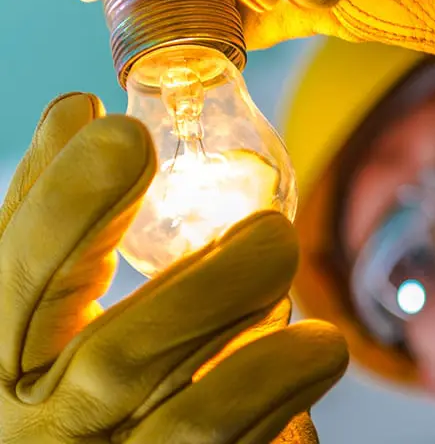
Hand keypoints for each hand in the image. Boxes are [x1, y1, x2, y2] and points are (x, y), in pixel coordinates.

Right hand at [0, 93, 347, 442]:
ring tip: (308, 307)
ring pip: (191, 421)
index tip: (124, 134)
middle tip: (273, 236)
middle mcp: (45, 426)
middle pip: (116, 357)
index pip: (19, 281)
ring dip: (261, 363)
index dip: (67, 207)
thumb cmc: (65, 381)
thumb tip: (75, 110)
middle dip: (203, 288)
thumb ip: (59, 220)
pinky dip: (279, 402)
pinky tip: (314, 356)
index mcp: (3, 365)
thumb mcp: (36, 308)